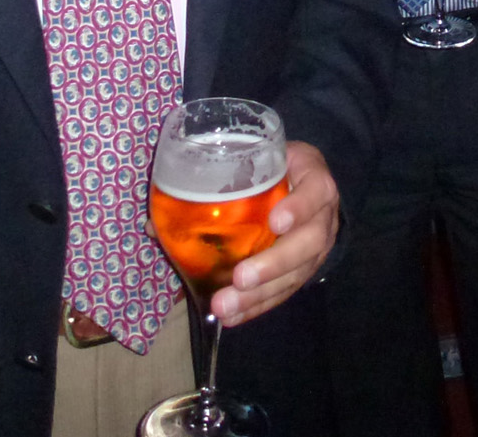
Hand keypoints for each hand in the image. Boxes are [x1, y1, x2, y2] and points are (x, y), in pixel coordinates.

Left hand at [214, 142, 337, 325]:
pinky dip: (258, 306)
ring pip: (296, 275)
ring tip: (225, 306)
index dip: (299, 207)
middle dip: (273, 264)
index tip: (275, 220)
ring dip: (259, 294)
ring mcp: (317, 248)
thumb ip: (219, 182)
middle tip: (240, 278)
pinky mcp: (305, 272)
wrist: (307, 185)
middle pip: (307, 244)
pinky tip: (233, 317)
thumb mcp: (260, 161)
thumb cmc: (276, 169)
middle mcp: (323, 217)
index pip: (315, 191)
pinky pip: (284, 292)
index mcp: (314, 180)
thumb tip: (155, 225)